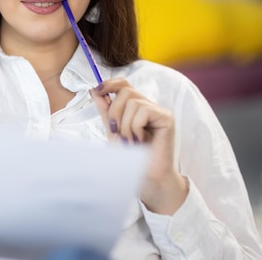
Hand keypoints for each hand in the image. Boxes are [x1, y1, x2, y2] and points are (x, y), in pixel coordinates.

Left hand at [90, 78, 187, 214]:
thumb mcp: (113, 131)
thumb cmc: (132, 158)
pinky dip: (135, 127)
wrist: (146, 178)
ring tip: (130, 141)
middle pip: (126, 91)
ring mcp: (159, 111)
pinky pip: (143, 111)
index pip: (124, 83)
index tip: (96, 90)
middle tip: (117, 133)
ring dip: (125, 124)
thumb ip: (106, 111)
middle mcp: (148, 106)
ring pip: (133, 102)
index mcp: (135, 107)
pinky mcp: (167, 118)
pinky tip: (140, 141)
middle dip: (114, 112)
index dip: (109, 83)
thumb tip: (94, 90)